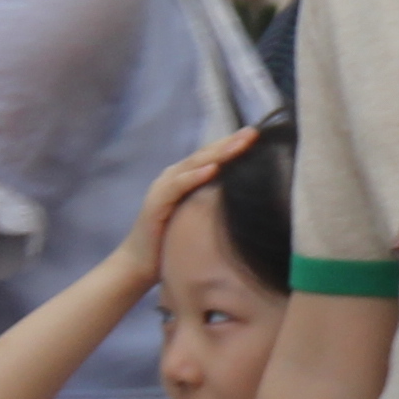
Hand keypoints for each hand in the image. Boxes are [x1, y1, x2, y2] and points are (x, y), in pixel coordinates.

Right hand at [121, 127, 261, 287]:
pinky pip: (178, 186)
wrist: (140, 265)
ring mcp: (163, 187)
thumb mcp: (201, 219)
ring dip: (218, 153)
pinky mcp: (156, 203)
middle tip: (254, 133)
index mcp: (186, 179)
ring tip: (239, 144)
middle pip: (206, 155)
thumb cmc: (173, 244)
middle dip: (230, 142)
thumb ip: (217, 204)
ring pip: (194, 165)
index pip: (213, 156)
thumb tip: (253, 200)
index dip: (233, 145)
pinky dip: (195, 176)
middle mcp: (174, 178)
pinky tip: (213, 169)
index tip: (258, 135)